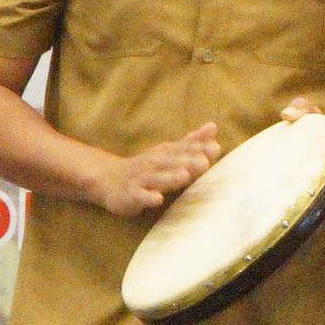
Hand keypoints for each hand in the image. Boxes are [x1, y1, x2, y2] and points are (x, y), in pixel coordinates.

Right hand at [93, 124, 221, 218]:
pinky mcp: (130, 195)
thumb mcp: (169, 152)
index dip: (198, 149)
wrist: (110, 179)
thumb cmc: (148, 167)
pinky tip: (157, 198)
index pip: (183, 149)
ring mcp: (141, 179)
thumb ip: (192, 141)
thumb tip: (213, 126)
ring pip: (156, 178)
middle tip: (204, 162)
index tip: (215, 148)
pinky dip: (147, 197)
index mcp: (165, 153)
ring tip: (184, 176)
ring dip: (170, 177)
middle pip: (171, 162)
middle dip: (187, 162)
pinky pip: (139, 196)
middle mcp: (153, 164)